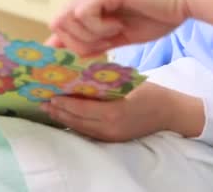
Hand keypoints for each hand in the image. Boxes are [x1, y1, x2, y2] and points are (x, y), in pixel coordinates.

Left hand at [41, 82, 204, 141]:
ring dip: (63, 118)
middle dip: (57, 110)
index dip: (62, 101)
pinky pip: (88, 132)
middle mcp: (109, 127)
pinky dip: (75, 123)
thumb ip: (104, 81)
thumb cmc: (150, 92)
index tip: (48, 92)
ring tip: (49, 107)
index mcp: (113, 111)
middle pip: (75, 120)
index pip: (80, 108)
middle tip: (41, 100)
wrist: (170, 112)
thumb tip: (80, 73)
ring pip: (79, 128)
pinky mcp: (113, 139)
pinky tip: (66, 115)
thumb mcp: (128, 81)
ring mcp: (111, 136)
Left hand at [47, 0, 188, 56]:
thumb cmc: (157, 16)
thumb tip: (75, 56)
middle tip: (103, 44)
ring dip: (89, 34)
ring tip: (114, 33)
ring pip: (66, 19)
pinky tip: (118, 26)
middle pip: (57, 23)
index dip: (62, 46)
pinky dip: (98, 27)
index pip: (60, 26)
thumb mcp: (120, 37)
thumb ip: (97, 44)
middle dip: (77, 42)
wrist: (181, 0)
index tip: (75, 63)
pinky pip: (83, 13)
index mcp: (91, 6)